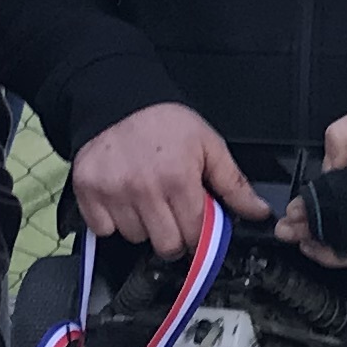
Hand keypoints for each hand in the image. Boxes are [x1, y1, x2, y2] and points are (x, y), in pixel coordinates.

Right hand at [69, 103, 267, 258]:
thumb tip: (258, 211)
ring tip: (146, 199)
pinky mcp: (88, 192)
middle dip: (175, 236)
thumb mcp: (208, 145)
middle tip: (173, 214)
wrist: (119, 100)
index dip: (201, 234)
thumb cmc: (164, 122)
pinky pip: (104, 229)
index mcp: (178, 178)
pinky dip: (113, 221)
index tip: (197, 225)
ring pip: (135, 238)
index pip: (196, 234)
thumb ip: (233, 183)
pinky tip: (123, 199)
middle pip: (166, 246)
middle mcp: (144, 189)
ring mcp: (113, 192)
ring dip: (144, 226)